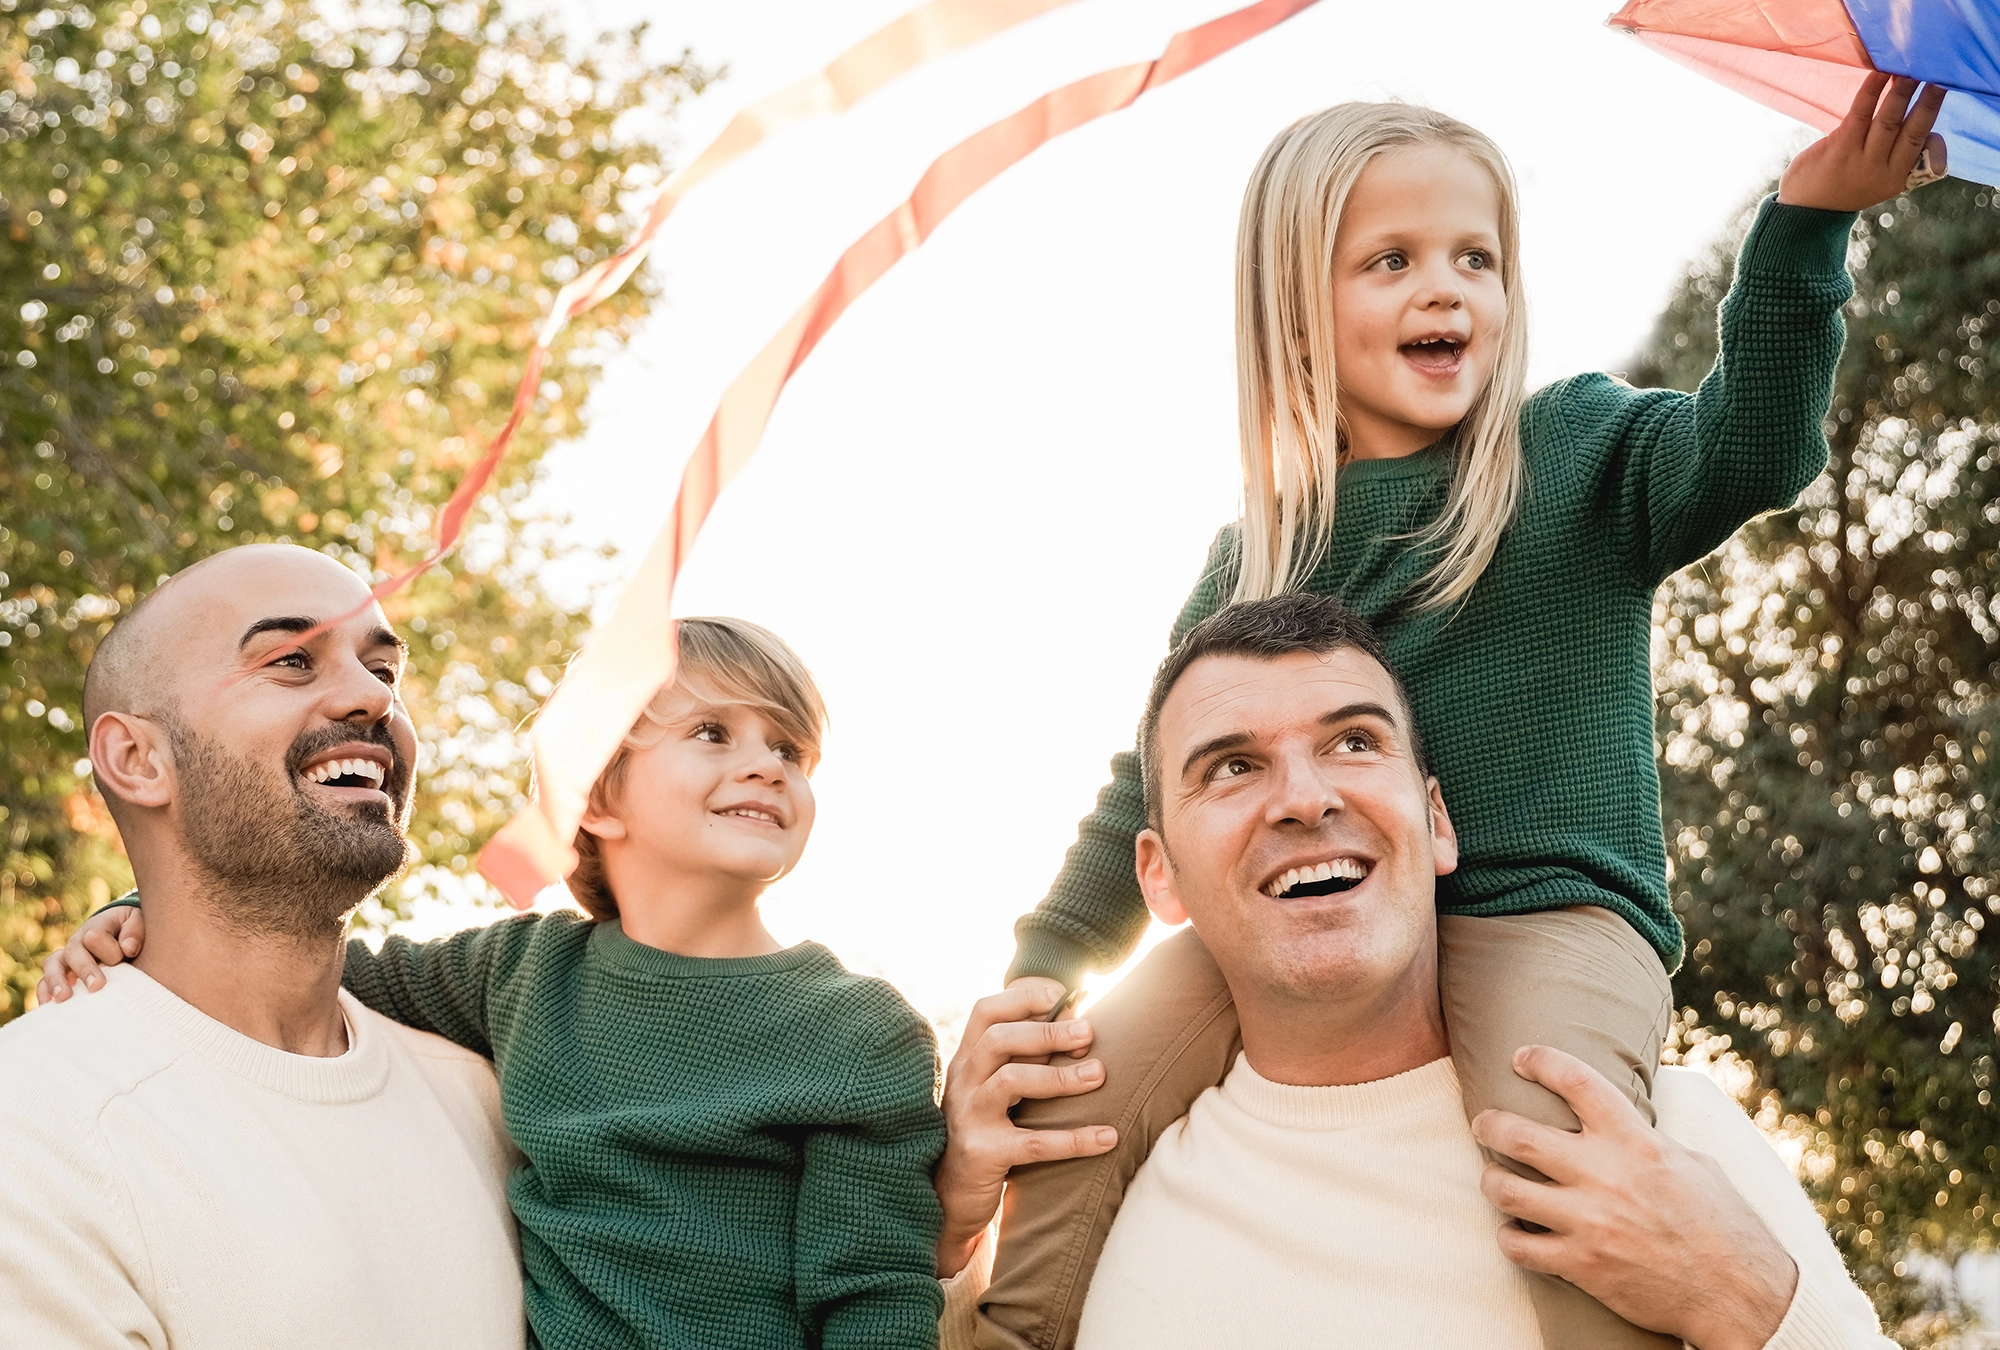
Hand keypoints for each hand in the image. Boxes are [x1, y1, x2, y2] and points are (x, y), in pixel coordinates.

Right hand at [35, 905, 144, 1006]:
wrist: (119, 937)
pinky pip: (44, 982)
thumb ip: (135, 931)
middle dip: (84, 969)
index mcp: (96, 928)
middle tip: (97, 986)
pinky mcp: (60, 975)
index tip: (125, 956)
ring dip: (57, 982)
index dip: (110, 949)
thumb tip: (128, 948)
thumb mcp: (137, 923)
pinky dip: (44, 993)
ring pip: (52, 965)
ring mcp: (66, 959)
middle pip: (73, 951)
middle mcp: (77, 943)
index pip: (94, 937)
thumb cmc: (130, 932)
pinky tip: (48, 1006)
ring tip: (64, 998)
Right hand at [932, 977, 1116, 1276]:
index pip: (987, 1011)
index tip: (1063, 994)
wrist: (949, 1197)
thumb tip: (1080, 1024)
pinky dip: (1074, 1139)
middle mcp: (963, 1081)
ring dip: (1059, 1076)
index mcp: (968, 1058)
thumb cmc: (988, 1131)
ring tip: (1099, 1074)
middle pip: (999, 1039)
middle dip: (1046, 1031)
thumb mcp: (997, 1089)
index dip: (1023, 996)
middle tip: (1089, 1033)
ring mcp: (968, 1117)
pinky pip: (1032, 1143)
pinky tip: (1107, 1136)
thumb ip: (1026, 1058)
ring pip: (1011, 1081)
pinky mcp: (982, 1154)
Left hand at [1472, 1046, 1796, 1349]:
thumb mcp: (1694, 1164)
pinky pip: (1517, 1247)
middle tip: (1483, 1122)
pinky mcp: (1582, 1265)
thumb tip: (1624, 1120)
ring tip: (1495, 1179)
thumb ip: (1649, 1140)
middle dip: (1489, 1123)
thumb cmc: (1724, 1225)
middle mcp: (1605, 1176)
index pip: (1576, 1082)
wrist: (1741, 1294)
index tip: (1521, 1057)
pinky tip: (1516, 1232)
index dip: (1541, 1061)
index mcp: (1636, 1142)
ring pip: (1504, 1190)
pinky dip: (1509, 1238)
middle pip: (1517, 1135)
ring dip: (1492, 1181)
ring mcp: (1589, 1222)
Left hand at [1779, 73, 1946, 210]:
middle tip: (1939, 75)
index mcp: (1899, 178)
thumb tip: (1920, 119)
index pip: (1928, 150)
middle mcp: (1883, 170)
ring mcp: (1862, 160)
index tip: (1946, 107)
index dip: (1939, 129)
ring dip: (1901, 92)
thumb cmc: (1845, 185)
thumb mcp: (1878, 180)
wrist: (1804, 212)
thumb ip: (1899, 155)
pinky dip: (1872, 91)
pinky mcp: (1840, 148)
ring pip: (1889, 120)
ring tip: (1910, 69)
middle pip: (1913, 131)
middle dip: (1928, 102)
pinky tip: (1879, 73)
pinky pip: (1861, 113)